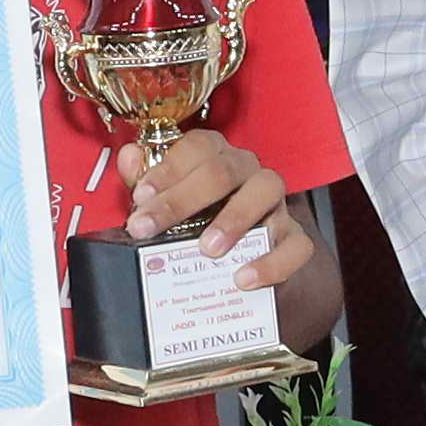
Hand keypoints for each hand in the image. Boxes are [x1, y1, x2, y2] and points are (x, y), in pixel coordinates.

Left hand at [122, 126, 300, 269]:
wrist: (243, 266)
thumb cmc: (201, 225)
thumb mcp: (168, 204)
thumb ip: (146, 180)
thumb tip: (129, 156)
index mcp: (218, 157)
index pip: (197, 147)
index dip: (167, 169)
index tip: (141, 197)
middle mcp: (249, 172)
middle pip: (223, 170)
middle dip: (182, 200)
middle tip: (150, 230)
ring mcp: (277, 204)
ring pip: (266, 191)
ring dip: (235, 219)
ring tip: (208, 249)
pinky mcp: (296, 238)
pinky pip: (296, 245)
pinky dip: (272, 263)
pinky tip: (244, 279)